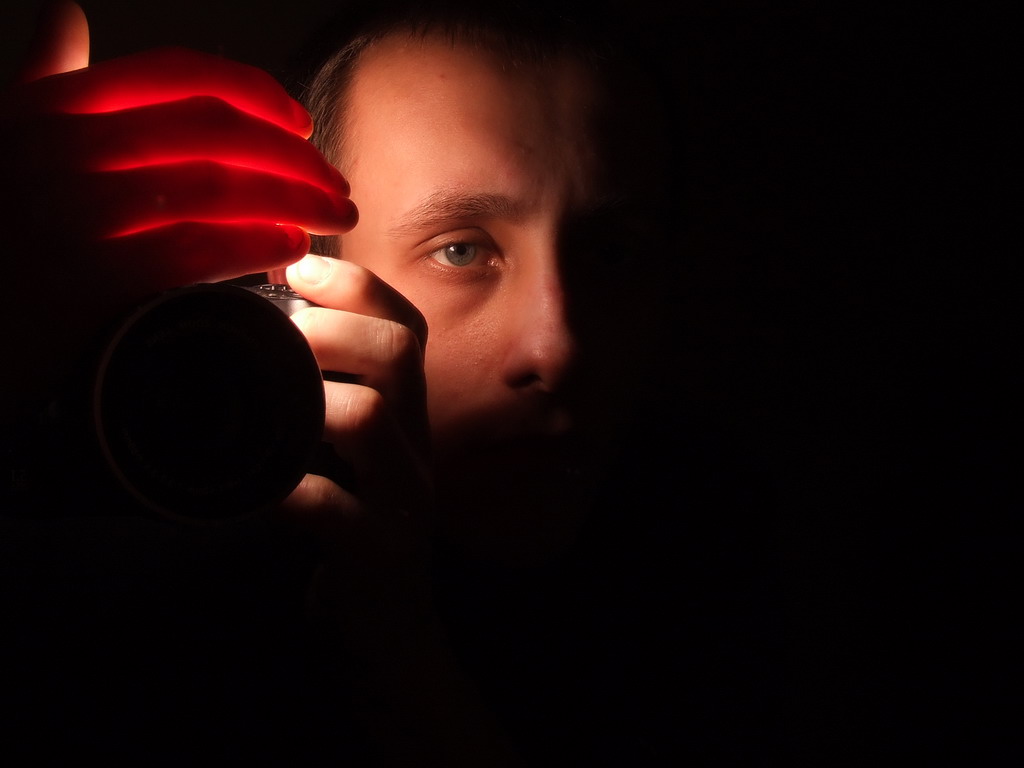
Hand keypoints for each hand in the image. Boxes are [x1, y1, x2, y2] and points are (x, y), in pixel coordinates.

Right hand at [1, 2, 354, 417]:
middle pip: (217, 132)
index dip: (256, 94)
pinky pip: (198, 250)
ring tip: (329, 219)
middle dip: (296, 159)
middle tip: (337, 187)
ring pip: (219, 188)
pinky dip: (256, 246)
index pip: (179, 76)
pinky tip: (290, 250)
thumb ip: (43, 79)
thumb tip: (66, 12)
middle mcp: (64, 150)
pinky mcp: (92, 280)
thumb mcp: (5, 140)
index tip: (301, 124)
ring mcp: (76, 214)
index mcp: (53, 109)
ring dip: (294, 202)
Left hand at [279, 255, 432, 633]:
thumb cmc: (357, 522)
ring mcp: (403, 495)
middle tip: (282, 324)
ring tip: (265, 394)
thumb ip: (327, 397)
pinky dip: (287, 487)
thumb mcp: (352, 453)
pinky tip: (256, 486)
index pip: (406, 325)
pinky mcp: (379, 550)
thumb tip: (263, 331)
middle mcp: (415, 442)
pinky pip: (333, 508)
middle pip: (399, 353)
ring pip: (373, 417)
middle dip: (335, 324)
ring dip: (310, 394)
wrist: (390, 622)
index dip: (359, 287)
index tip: (299, 269)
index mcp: (407, 410)